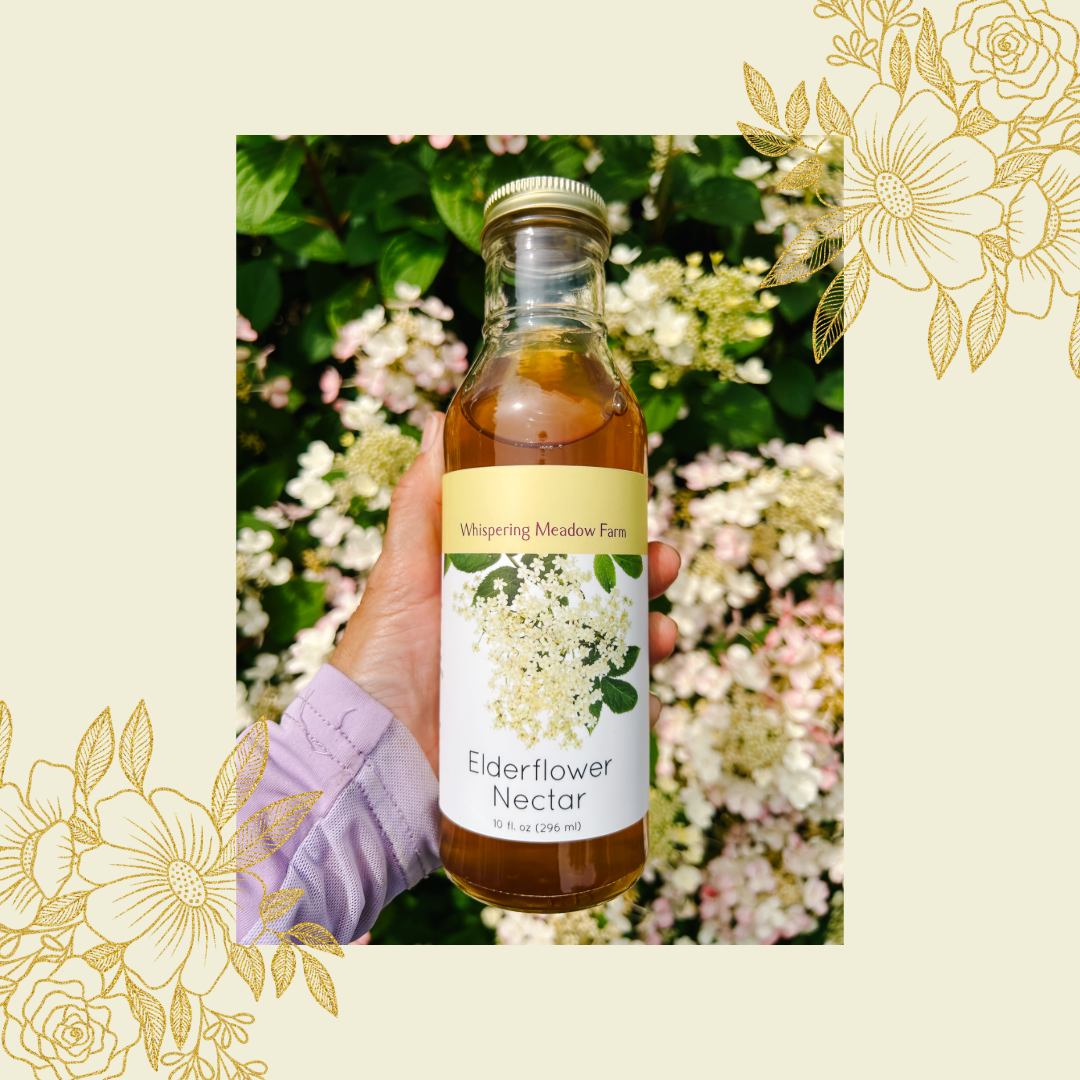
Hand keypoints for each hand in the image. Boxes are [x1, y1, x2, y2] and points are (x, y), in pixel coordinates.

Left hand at [330, 412, 680, 775]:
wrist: (370, 756)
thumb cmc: (379, 659)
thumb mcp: (401, 571)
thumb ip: (420, 502)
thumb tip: (439, 422)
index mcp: (502, 591)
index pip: (569, 552)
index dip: (610, 530)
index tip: (638, 508)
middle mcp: (528, 634)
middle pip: (603, 598)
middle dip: (645, 578)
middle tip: (664, 564)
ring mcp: (541, 686)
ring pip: (615, 654)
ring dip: (652, 639)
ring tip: (662, 636)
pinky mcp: (547, 735)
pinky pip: (606, 721)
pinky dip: (636, 712)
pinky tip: (647, 704)